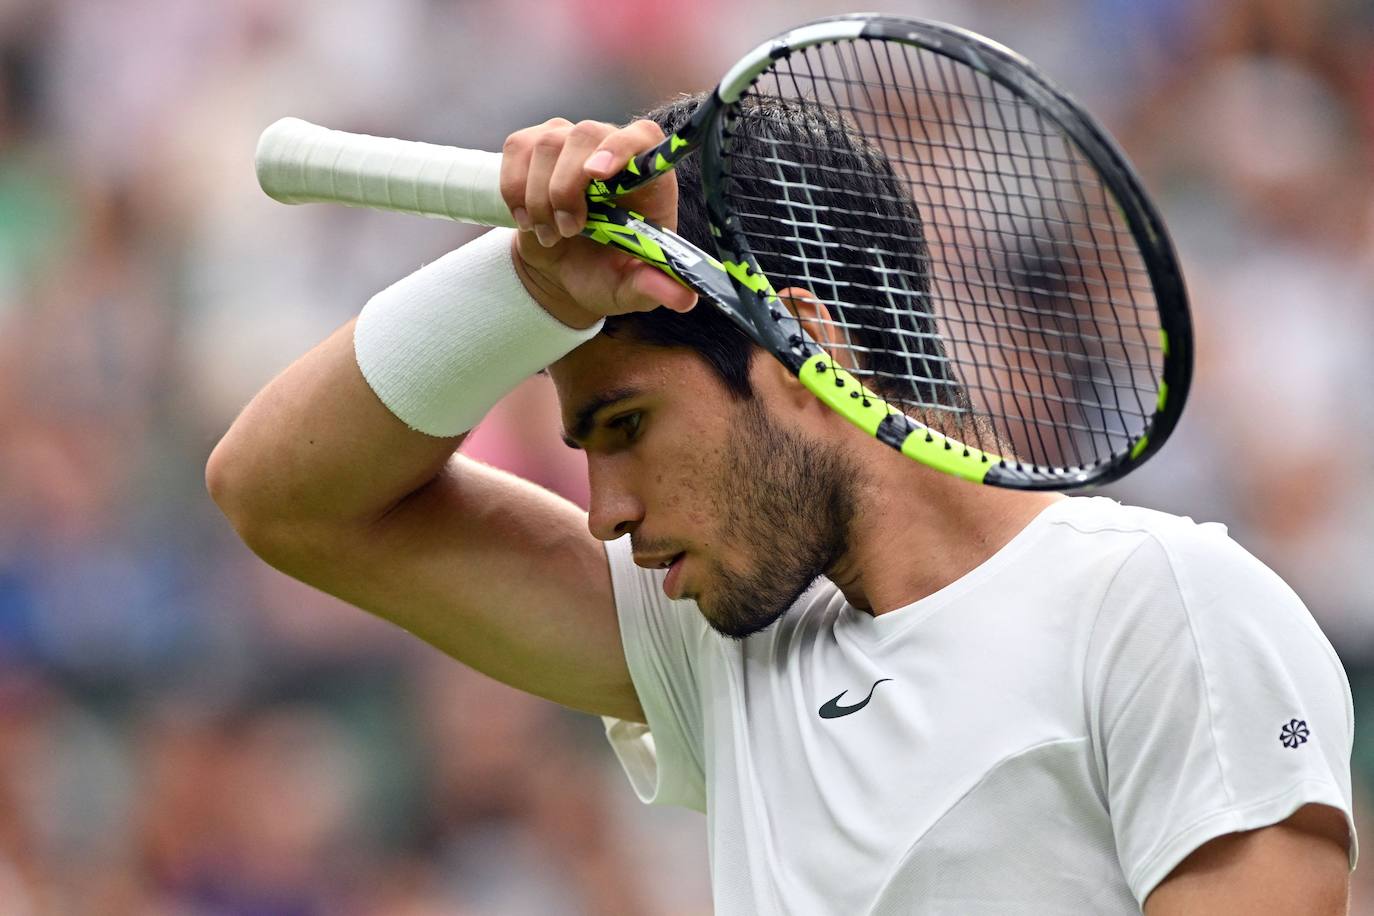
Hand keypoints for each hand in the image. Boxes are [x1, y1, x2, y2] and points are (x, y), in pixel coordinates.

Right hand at [499, 118, 697, 328]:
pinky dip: (514, 188)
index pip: (642, 137)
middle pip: (585, 135)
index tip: (599, 175)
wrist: (564, 271)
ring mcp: (570, 141)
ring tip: (552, 234)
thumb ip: (654, 287)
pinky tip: (528, 219)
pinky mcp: (535, 147)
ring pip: (548, 144)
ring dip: (540, 196)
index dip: (620, 147)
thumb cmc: (605, 272)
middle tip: (569, 229)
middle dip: (567, 186)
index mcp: (647, 175)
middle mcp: (610, 147)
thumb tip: (684, 299)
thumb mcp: (631, 288)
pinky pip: (517, 149)